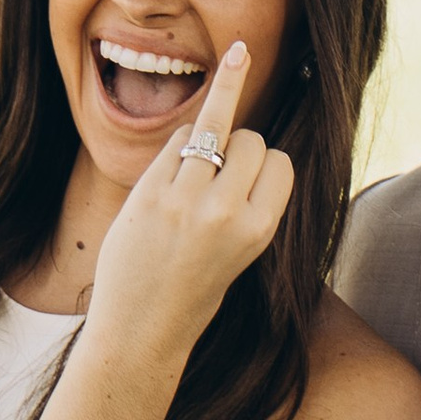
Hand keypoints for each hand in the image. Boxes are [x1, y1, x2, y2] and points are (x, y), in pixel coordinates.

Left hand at [87, 43, 294, 358]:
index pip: (278, 161)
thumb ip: (246, 201)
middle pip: (250, 139)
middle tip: (215, 183)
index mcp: (259, 229)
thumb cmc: (193, 290)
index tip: (249, 185)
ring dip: (210, 131)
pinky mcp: (149, 193)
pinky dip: (177, 146)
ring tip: (226, 89)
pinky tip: (171, 171)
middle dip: (238, 148)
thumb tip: (244, 137)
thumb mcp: (240, 251)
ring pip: (213, 128)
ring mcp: (185, 200)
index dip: (264, 166)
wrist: (141, 330)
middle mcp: (226, 212)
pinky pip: (175, 141)